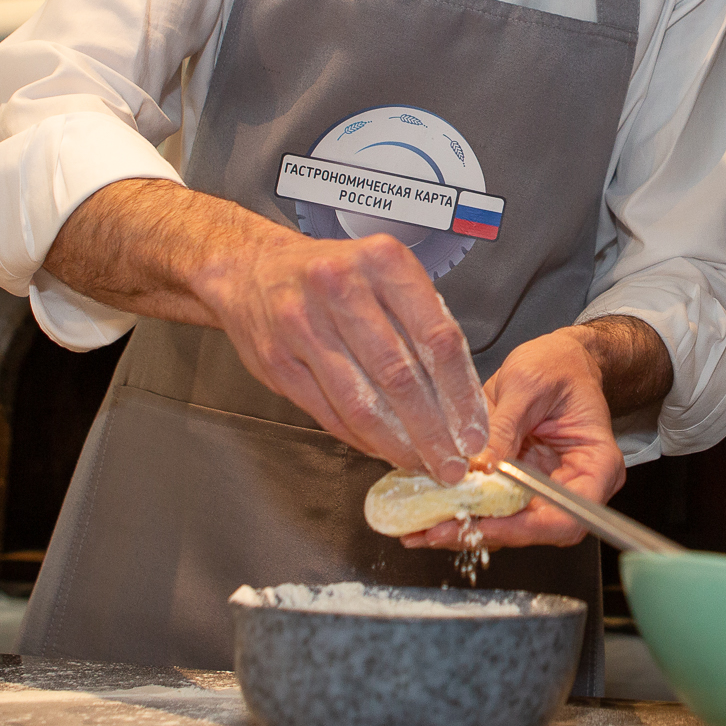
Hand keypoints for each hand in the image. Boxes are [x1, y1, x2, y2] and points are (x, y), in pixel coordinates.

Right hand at [208, 226, 488, 484]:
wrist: (250, 269)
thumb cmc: (331, 273)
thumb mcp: (384, 273)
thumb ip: (421, 320)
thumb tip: (462, 394)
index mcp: (382, 262)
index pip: (436, 337)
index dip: (461, 393)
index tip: (474, 429)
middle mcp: (341, 287)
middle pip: (400, 376)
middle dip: (433, 430)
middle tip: (453, 463)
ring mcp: (303, 325)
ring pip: (362, 402)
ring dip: (398, 443)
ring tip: (422, 463)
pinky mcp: (278, 362)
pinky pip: (329, 412)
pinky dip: (361, 438)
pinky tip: (383, 448)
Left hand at [405, 326, 624, 550]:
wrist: (557, 358)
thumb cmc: (557, 363)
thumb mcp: (527, 384)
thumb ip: (503, 427)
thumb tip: (478, 467)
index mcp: (596, 464)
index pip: (566, 517)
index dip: (523, 528)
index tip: (483, 524)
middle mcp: (575, 487)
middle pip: (533, 529)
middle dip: (482, 533)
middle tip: (435, 532)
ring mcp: (546, 490)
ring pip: (508, 526)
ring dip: (464, 530)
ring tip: (421, 530)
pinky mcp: (519, 486)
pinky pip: (493, 508)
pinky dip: (461, 512)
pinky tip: (427, 514)